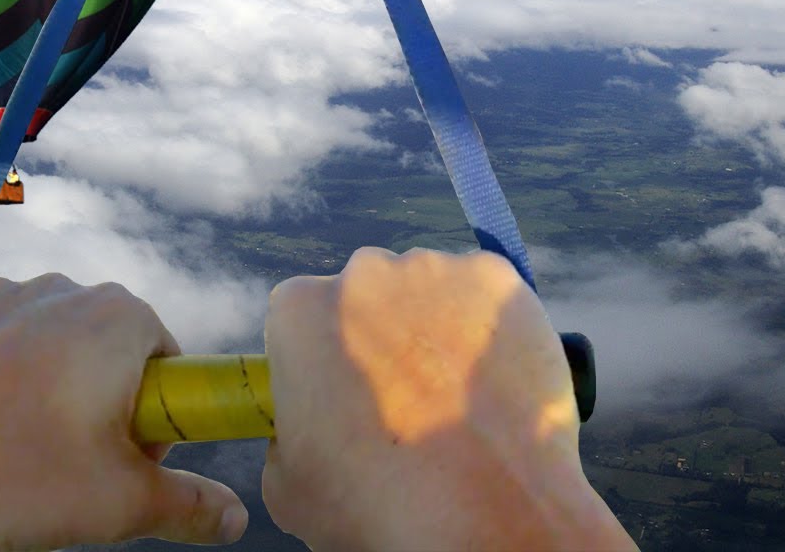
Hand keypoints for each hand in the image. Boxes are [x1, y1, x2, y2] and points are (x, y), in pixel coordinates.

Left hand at [0, 274, 246, 550]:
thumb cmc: (1, 475)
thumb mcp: (116, 505)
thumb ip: (188, 506)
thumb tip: (234, 517)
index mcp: (118, 318)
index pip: (171, 368)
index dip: (154, 425)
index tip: (119, 464)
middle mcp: (64, 287)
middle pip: (111, 355)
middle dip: (102, 409)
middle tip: (69, 469)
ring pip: (51, 350)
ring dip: (48, 396)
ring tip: (10, 455)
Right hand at [261, 248, 636, 550]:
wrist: (486, 514)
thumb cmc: (380, 506)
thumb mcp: (288, 489)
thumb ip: (284, 437)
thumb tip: (304, 428)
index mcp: (300, 312)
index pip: (300, 321)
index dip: (321, 361)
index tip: (342, 398)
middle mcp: (365, 273)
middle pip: (366, 294)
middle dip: (380, 335)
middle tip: (405, 399)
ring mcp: (437, 271)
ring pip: (429, 292)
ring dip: (436, 330)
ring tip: (459, 398)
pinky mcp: (500, 279)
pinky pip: (488, 296)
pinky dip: (492, 329)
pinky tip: (495, 381)